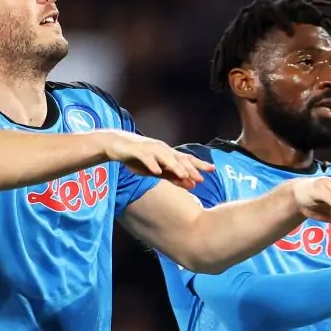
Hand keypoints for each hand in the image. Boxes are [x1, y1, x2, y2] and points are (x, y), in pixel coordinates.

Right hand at [99, 130, 214, 189]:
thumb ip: (174, 178)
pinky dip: (152, 164)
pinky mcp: (137, 150)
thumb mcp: (158, 171)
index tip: (213, 170)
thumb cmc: (140, 158)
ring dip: (174, 166)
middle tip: (201, 177)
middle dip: (190, 168)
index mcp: (169, 154)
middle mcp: (162, 150)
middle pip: (179, 158)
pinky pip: (146, 157)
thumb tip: (193, 186)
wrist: (116, 145)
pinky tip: (157, 171)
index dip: (200, 164)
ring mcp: (150, 149)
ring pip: (165, 157)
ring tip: (183, 175)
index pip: (187, 159)